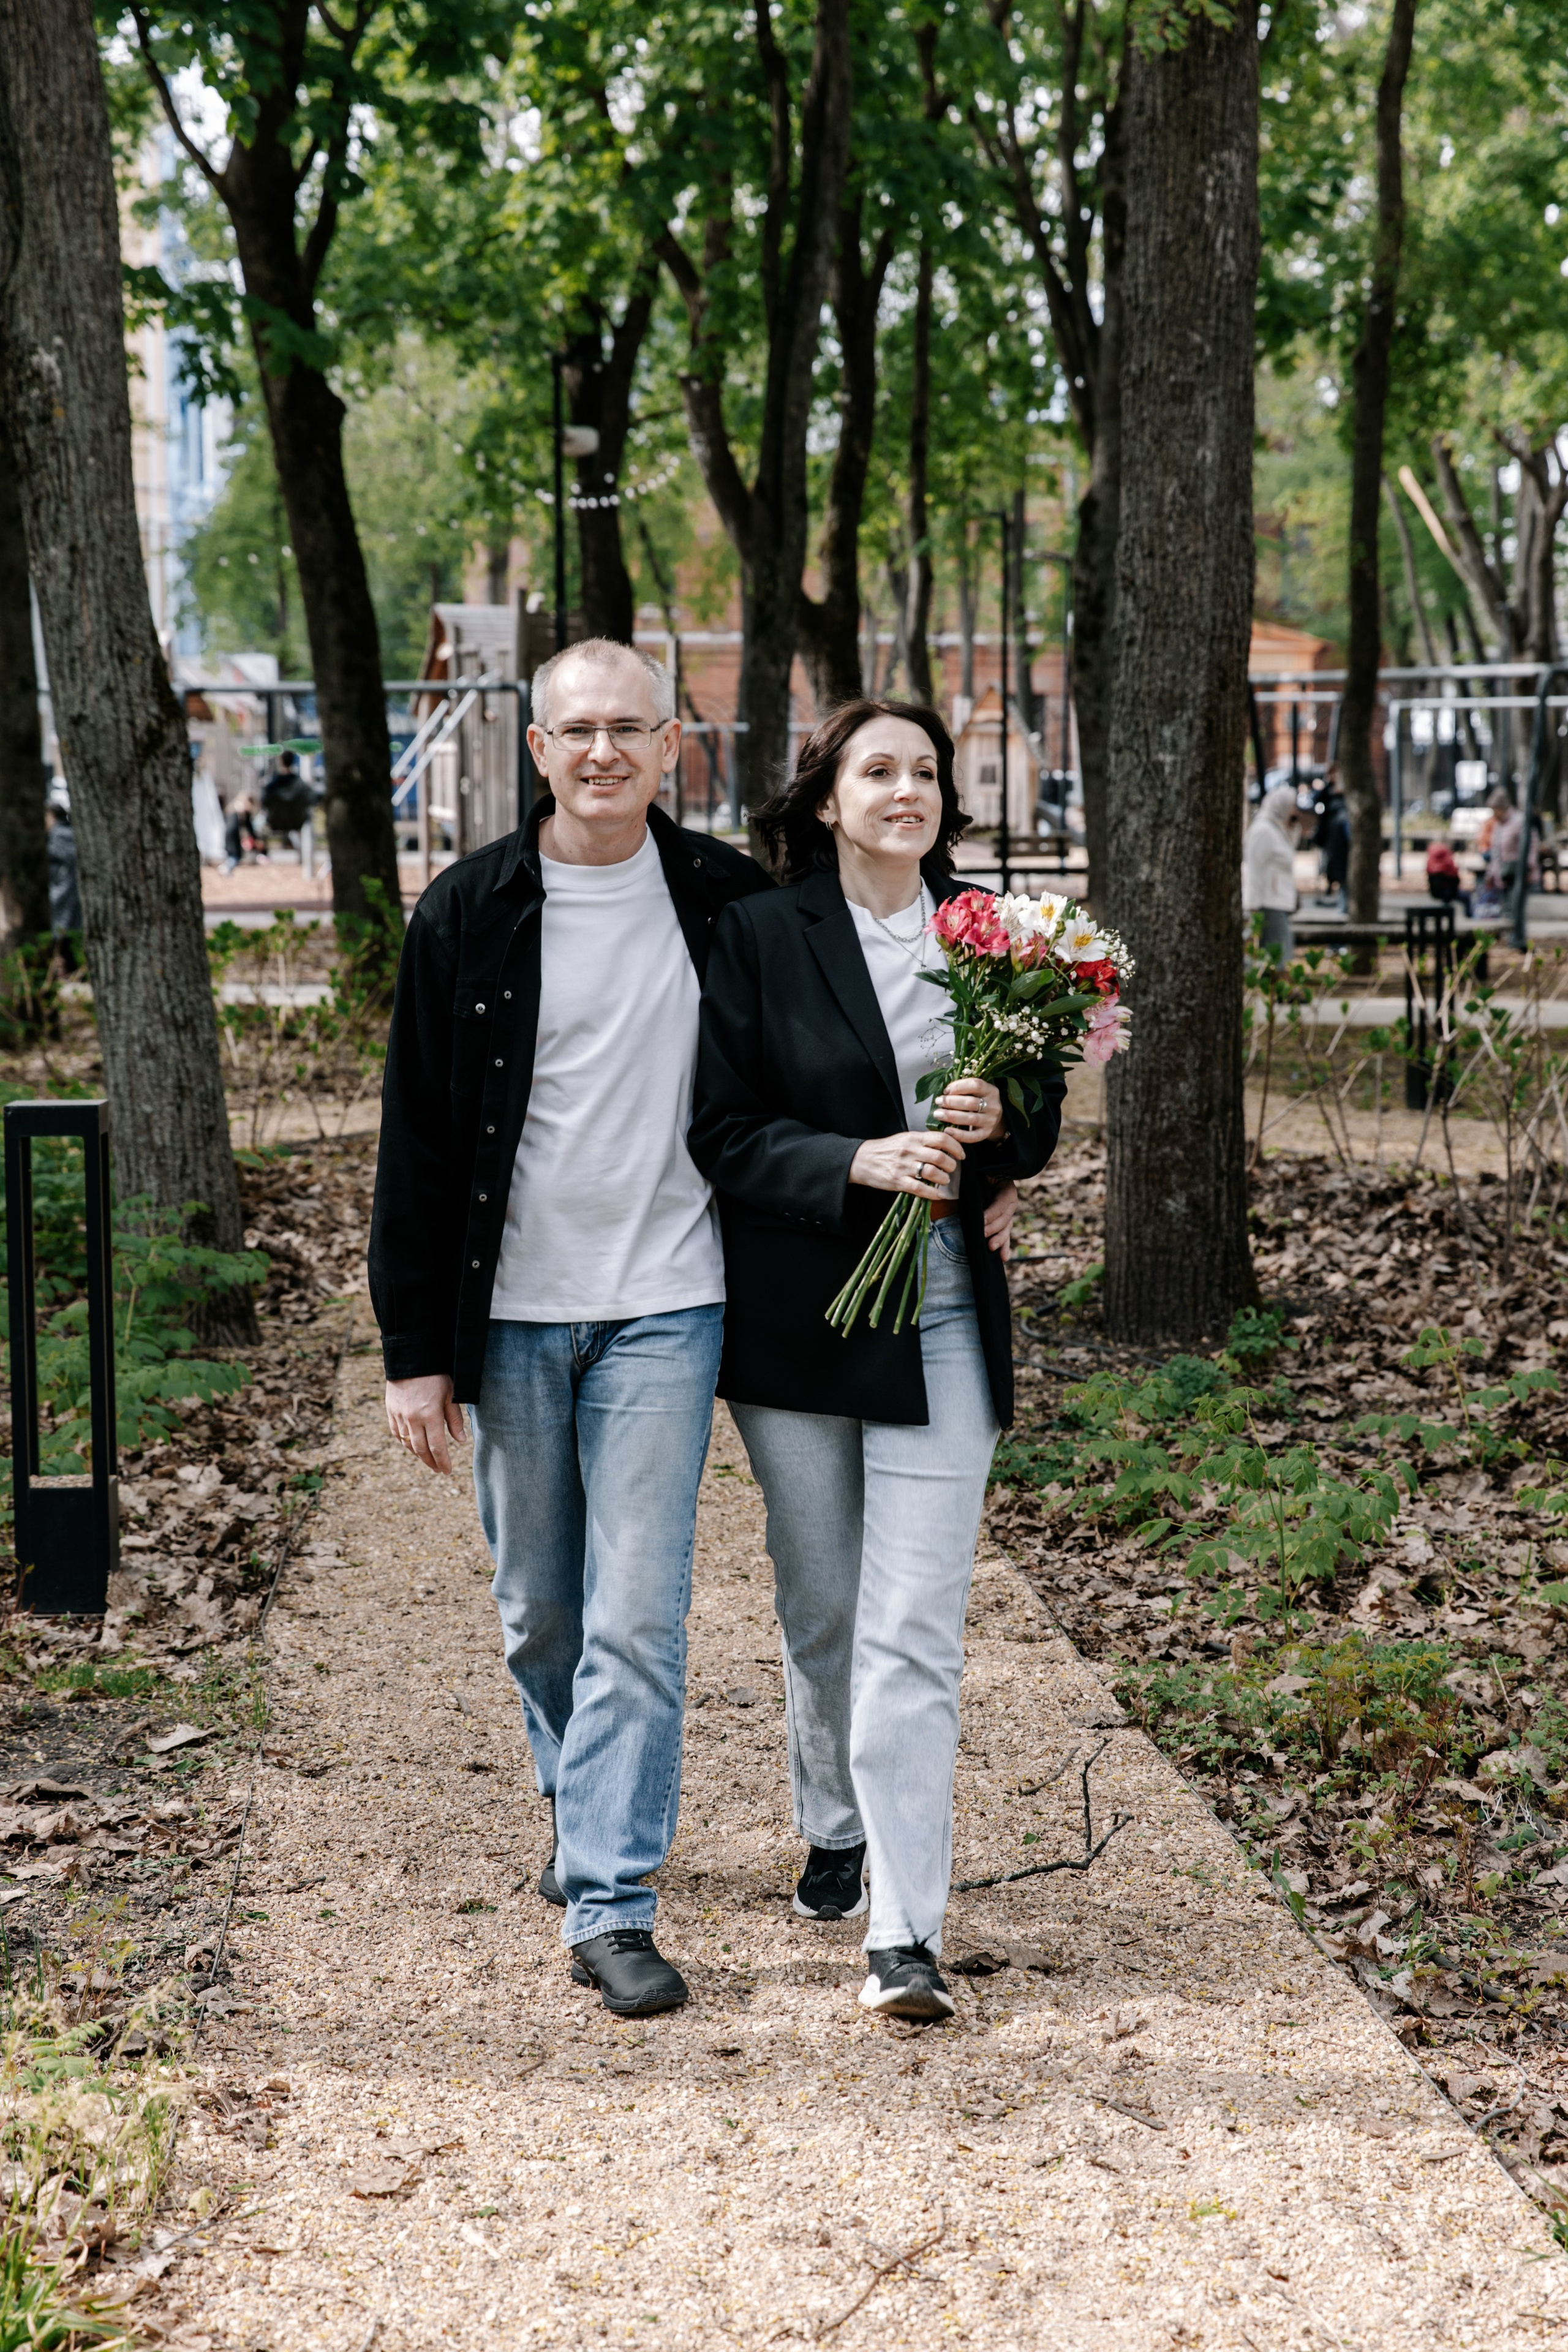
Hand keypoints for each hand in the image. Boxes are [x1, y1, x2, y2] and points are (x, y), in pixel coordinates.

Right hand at [386, 1373, 465, 1474]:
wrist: (410, 1359)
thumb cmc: (435, 1375)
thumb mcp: (450, 1394)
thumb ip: (455, 1419)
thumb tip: (461, 1441)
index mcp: (430, 1415)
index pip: (437, 1447)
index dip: (442, 1461)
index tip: (447, 1471)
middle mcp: (412, 1419)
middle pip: (421, 1450)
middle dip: (431, 1462)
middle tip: (438, 1470)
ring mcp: (399, 1416)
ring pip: (407, 1443)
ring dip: (418, 1454)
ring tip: (428, 1459)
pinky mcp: (391, 1411)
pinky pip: (396, 1433)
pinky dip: (404, 1442)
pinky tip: (412, 1445)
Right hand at [848, 1126, 964, 1198]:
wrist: (861, 1159)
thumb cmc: (885, 1150)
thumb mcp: (904, 1139)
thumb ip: (923, 1141)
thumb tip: (945, 1146)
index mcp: (913, 1138)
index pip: (941, 1139)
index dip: (956, 1147)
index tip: (960, 1154)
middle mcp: (910, 1151)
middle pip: (940, 1157)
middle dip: (951, 1165)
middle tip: (951, 1168)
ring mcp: (903, 1167)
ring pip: (932, 1173)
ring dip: (943, 1179)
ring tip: (943, 1180)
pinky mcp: (897, 1181)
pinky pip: (920, 1189)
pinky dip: (933, 1194)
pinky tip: (938, 1195)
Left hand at [934, 1076, 1003, 1144]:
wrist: (995, 1120)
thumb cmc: (979, 1102)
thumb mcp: (977, 1092)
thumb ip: (963, 1089)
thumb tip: (944, 1092)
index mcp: (990, 1091)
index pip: (975, 1085)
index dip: (958, 1086)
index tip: (945, 1090)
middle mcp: (993, 1106)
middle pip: (971, 1102)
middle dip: (951, 1102)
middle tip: (938, 1101)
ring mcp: (990, 1121)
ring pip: (971, 1119)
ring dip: (951, 1116)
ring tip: (938, 1114)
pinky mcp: (985, 1134)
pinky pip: (972, 1136)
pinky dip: (958, 1134)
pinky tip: (947, 1131)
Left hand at [983, 1180, 1018, 1260]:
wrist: (986, 1175)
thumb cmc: (981, 1175)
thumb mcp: (982, 1175)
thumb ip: (979, 1182)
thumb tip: (968, 1189)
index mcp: (1007, 1189)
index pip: (1000, 1204)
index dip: (991, 1213)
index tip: (981, 1221)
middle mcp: (1011, 1203)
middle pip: (1004, 1219)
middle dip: (993, 1229)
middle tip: (982, 1235)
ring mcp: (1009, 1214)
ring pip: (1006, 1229)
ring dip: (1000, 1240)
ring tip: (992, 1248)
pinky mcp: (1005, 1223)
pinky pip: (1005, 1235)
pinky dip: (1004, 1247)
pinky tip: (1003, 1258)